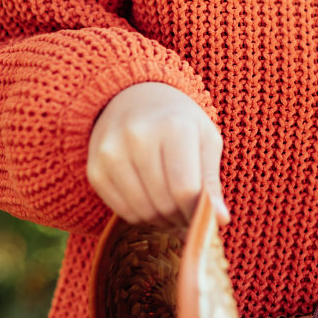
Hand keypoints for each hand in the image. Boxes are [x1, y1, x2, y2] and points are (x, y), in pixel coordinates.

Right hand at [87, 81, 228, 228]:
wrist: (133, 97)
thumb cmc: (178, 122)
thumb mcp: (205, 140)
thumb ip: (211, 180)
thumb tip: (221, 220)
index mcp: (173, 126)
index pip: (185, 189)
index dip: (197, 211)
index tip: (203, 215)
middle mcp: (138, 136)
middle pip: (163, 203)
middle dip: (180, 216)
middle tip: (186, 211)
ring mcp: (111, 153)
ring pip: (142, 211)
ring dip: (160, 219)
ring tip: (170, 207)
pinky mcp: (95, 169)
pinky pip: (121, 210)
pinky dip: (139, 214)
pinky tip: (149, 201)